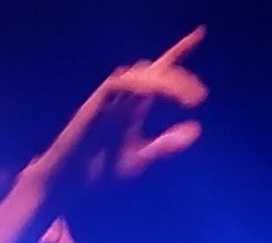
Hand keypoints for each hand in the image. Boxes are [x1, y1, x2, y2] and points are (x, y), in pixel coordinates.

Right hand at [37, 28, 208, 188]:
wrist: (71, 180)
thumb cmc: (100, 169)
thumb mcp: (142, 156)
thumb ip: (166, 143)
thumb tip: (196, 127)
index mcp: (135, 104)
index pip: (160, 72)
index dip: (180, 50)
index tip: (201, 33)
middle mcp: (124, 95)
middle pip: (155, 70)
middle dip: (178, 78)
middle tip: (198, 96)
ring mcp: (109, 97)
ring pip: (140, 74)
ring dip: (164, 82)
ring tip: (184, 99)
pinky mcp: (96, 102)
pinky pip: (120, 84)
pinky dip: (140, 85)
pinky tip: (155, 93)